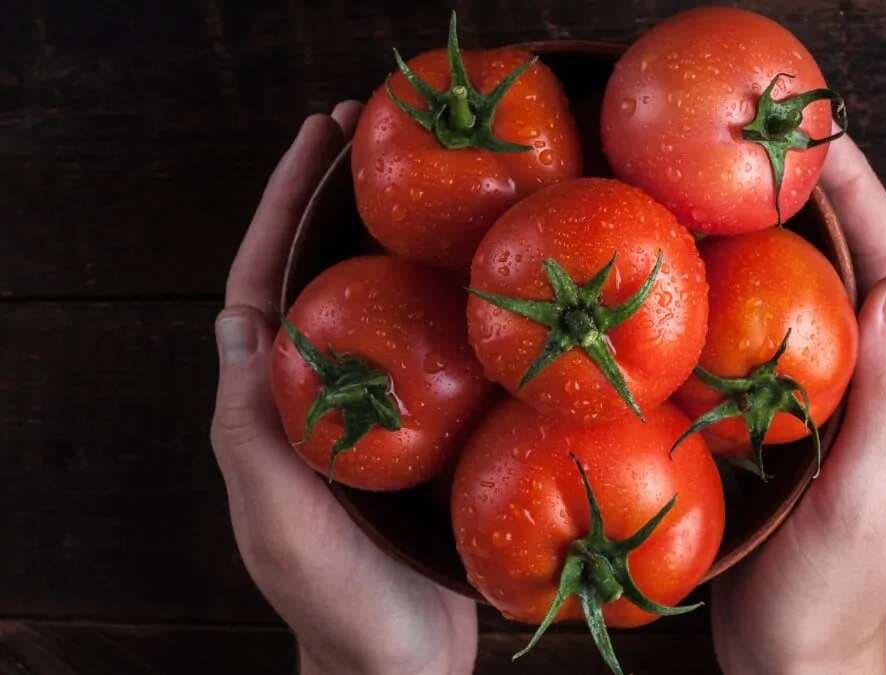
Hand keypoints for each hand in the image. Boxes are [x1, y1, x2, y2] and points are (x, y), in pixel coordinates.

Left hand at [210, 104, 476, 674]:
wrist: (399, 660)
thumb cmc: (334, 599)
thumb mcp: (278, 517)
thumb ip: (251, 428)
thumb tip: (237, 320)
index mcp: (269, 403)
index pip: (264, 282)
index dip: (285, 206)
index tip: (318, 139)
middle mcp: (315, 393)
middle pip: (321, 274)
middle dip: (339, 199)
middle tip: (377, 130)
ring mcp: (370, 408)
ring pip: (377, 304)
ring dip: (395, 237)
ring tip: (433, 179)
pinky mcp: (422, 429)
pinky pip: (429, 348)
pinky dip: (448, 299)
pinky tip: (485, 273)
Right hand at [711, 136, 885, 673]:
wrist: (794, 652)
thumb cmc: (830, 591)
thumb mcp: (866, 501)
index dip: (866, 201)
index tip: (825, 142)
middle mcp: (881, 387)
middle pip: (858, 271)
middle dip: (824, 202)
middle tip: (768, 147)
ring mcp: (835, 404)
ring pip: (815, 300)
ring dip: (785, 239)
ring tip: (734, 189)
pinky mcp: (792, 421)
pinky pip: (775, 339)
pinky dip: (749, 294)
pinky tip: (709, 276)